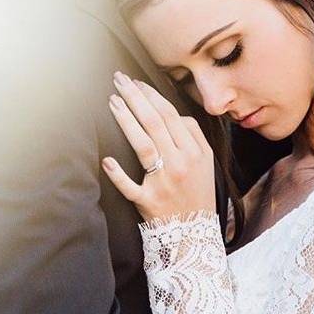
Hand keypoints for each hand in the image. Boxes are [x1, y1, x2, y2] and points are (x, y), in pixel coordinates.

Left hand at [101, 71, 215, 221]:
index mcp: (193, 152)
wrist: (194, 232)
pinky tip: (107, 160)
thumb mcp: (206, 162)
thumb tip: (174, 114)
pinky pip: (130, 186)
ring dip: (126, 121)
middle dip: (135, 98)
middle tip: (119, 80)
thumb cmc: (197, 192)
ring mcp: (162, 182)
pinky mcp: (148, 201)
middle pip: (154, 124)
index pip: (170, 116)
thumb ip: (193, 135)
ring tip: (112, 101)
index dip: (152, 96)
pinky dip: (118, 174)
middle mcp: (179, 164)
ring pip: (142, 146)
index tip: (137, 82)